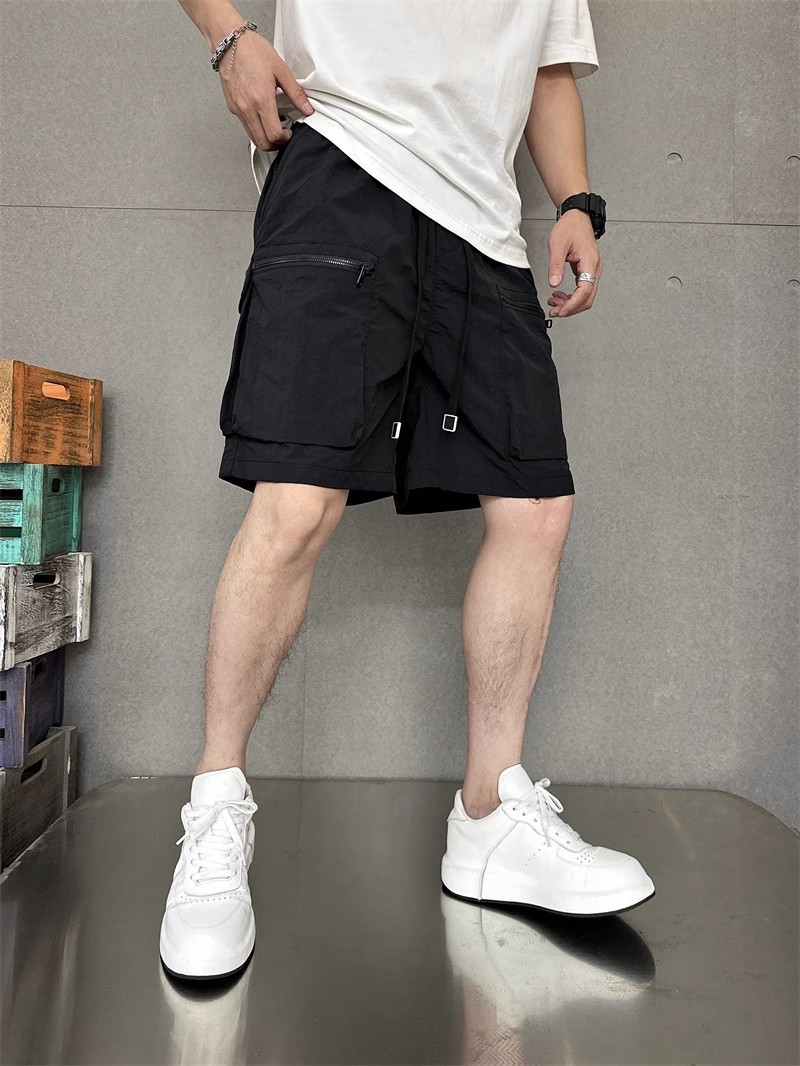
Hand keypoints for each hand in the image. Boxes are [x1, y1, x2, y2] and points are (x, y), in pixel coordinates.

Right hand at [218, 31, 314, 150]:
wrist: (229, 42)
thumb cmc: (253, 51)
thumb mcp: (281, 69)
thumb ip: (296, 93)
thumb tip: (308, 108)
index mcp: (261, 100)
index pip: (273, 135)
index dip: (284, 139)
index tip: (289, 133)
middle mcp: (247, 108)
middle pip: (262, 143)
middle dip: (275, 144)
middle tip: (283, 135)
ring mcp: (237, 109)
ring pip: (252, 137)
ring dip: (265, 137)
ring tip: (274, 124)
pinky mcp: (232, 107)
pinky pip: (245, 125)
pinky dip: (256, 127)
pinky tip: (262, 114)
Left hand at [545, 211, 601, 317]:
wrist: (577, 217)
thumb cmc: (570, 227)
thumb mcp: (558, 245)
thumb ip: (556, 266)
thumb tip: (553, 284)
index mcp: (590, 262)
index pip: (585, 291)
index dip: (573, 304)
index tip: (560, 311)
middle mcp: (595, 268)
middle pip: (587, 298)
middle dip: (571, 308)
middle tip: (555, 311)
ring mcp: (593, 270)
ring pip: (586, 296)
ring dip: (571, 304)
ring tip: (554, 304)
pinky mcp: (588, 271)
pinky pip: (583, 290)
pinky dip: (571, 297)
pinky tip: (559, 296)